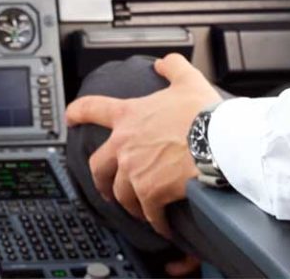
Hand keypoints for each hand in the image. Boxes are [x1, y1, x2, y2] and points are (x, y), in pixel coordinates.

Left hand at [64, 54, 223, 242]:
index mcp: (130, 116)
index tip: (69, 117)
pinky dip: (155, 222)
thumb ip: (173, 68)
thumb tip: (165, 63)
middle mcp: (125, 144)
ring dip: (130, 203)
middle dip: (100, 178)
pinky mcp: (150, 193)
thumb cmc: (204, 114)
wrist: (219, 142)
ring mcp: (135, 170)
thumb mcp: (187, 81)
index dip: (78, 112)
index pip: (92, 108)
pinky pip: (148, 214)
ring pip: (121, 193)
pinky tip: (162, 225)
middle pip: (98, 165)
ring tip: (140, 210)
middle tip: (104, 187)